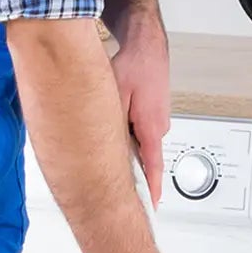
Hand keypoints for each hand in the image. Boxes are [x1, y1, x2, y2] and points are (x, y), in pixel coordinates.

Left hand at [110, 24, 170, 203]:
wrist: (146, 44)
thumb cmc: (135, 65)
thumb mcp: (114, 95)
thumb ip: (107, 121)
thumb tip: (94, 138)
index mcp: (151, 127)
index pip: (153, 168)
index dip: (152, 191)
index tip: (150, 208)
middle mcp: (158, 127)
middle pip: (144, 160)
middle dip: (131, 177)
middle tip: (118, 193)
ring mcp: (156, 121)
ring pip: (139, 146)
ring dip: (127, 154)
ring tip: (108, 159)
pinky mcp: (151, 114)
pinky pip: (139, 134)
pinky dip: (128, 139)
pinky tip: (113, 134)